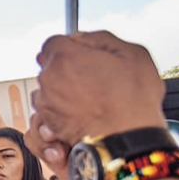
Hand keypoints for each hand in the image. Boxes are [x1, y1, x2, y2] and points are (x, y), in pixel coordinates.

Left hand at [26, 32, 166, 171]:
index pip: (53, 43)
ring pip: (48, 88)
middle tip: (91, 79)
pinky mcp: (47, 122)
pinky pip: (49, 110)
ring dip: (62, 91)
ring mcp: (45, 102)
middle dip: (66, 69)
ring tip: (88, 100)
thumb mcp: (132, 54)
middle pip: (50, 66)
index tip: (82, 56)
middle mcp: (48, 78)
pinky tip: (82, 114)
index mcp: (64, 56)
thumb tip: (81, 38)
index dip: (69, 48)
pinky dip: (61, 110)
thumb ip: (101, 39)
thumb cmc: (133, 99)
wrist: (126, 141)